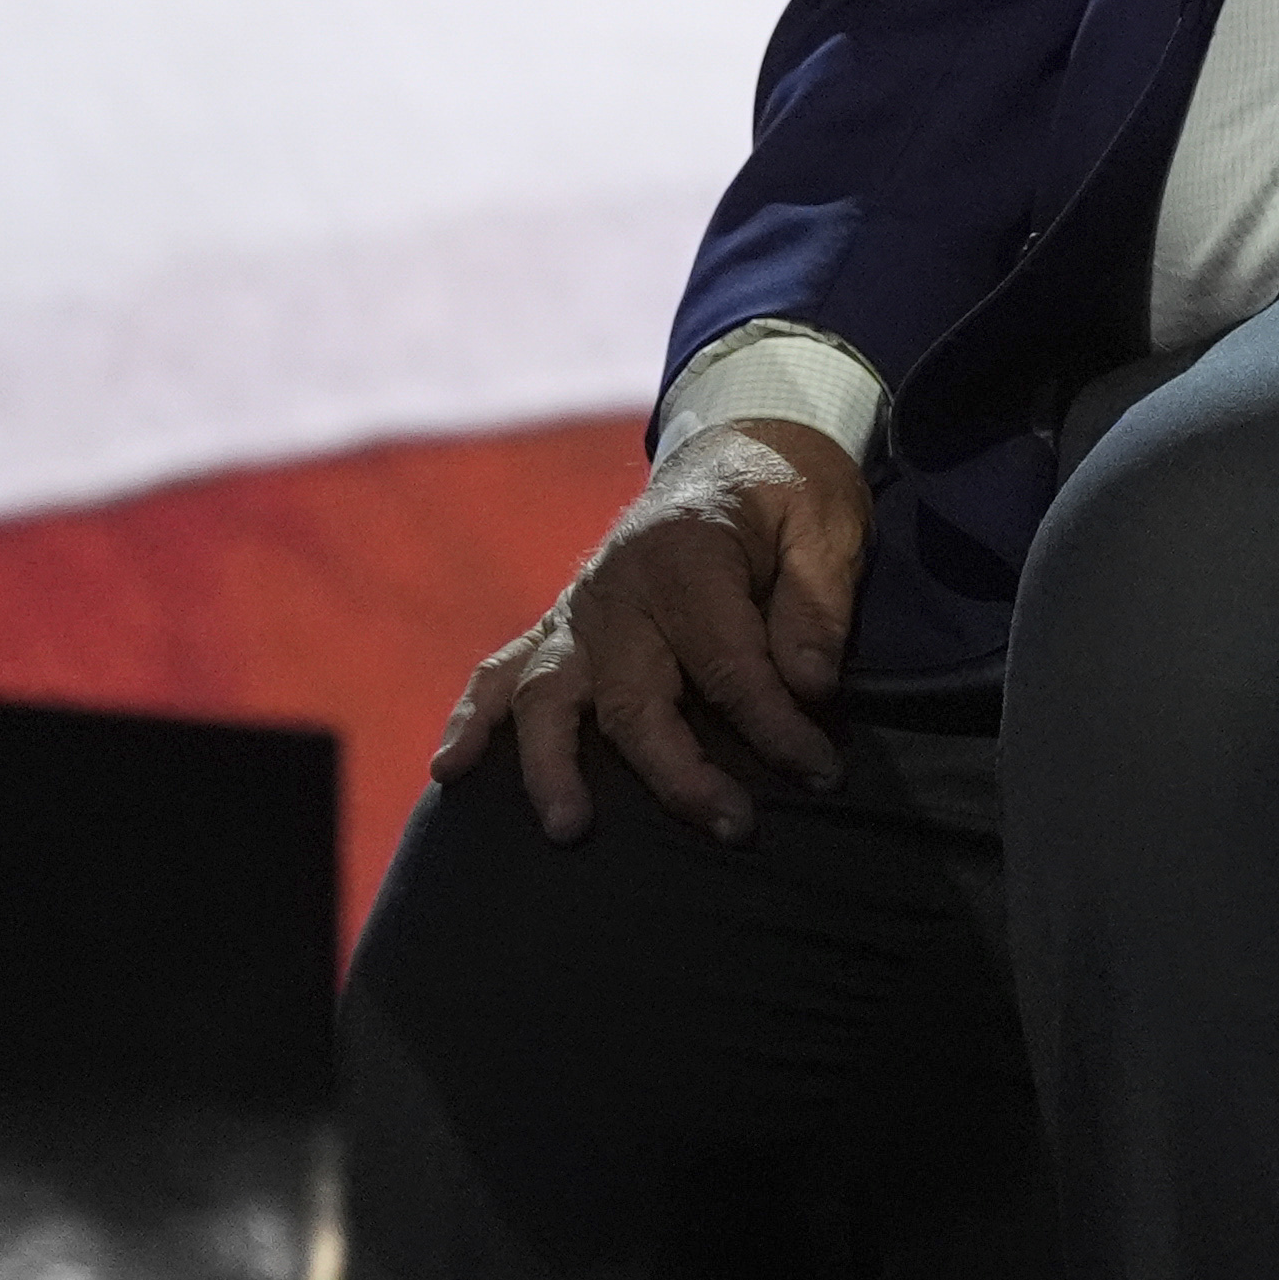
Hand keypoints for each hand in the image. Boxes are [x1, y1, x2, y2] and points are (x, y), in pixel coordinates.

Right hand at [425, 417, 869, 846]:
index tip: (820, 772)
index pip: (727, 662)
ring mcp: (578, 609)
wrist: (734, 452)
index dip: (776, 726)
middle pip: (634, 697)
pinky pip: (502, 672)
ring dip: (554, 764)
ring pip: (551, 697)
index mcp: (688, 555)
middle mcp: (619, 587)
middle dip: (681, 772)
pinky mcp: (558, 626)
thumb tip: (809, 687)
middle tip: (734, 827)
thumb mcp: (827, 527)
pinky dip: (473, 719)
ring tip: (570, 827)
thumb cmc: (785, 497)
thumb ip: (817, 607)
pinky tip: (451, 769)